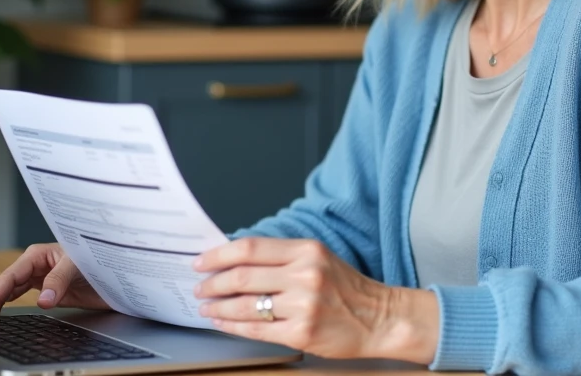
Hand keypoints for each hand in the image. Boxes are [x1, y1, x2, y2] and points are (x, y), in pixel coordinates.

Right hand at [0, 243, 109, 317]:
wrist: (119, 269)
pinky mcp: (49, 289)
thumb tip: (43, 300)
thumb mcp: (78, 265)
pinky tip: (1, 311)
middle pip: (9, 281)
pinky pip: (24, 295)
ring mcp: (42, 277)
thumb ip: (60, 281)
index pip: (13, 274)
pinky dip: (11, 303)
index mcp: (40, 253)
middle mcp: (38, 264)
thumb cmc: (99, 256)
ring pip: (13, 289)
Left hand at [192, 237, 438, 363]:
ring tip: (207, 308)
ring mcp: (303, 305)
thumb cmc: (347, 289)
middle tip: (200, 288)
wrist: (380, 318)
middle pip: (242, 276)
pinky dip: (234, 326)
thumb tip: (236, 260)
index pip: (250, 248)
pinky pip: (257, 329)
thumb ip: (281, 257)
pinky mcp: (301, 333)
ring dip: (219, 307)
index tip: (201, 262)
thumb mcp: (318, 258)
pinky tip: (224, 323)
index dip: (219, 255)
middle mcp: (304, 274)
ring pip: (245, 305)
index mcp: (306, 250)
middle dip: (212, 283)